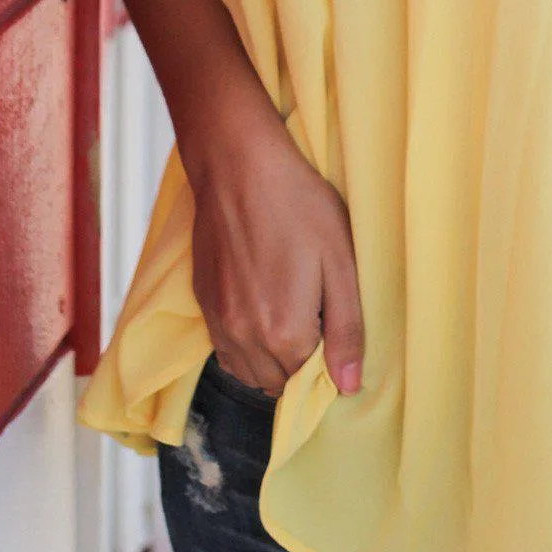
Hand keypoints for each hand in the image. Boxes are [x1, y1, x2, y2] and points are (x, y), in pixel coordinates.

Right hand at [186, 99, 365, 401]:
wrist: (238, 165)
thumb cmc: (297, 205)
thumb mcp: (339, 262)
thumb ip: (346, 330)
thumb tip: (350, 387)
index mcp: (285, 334)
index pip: (310, 383)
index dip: (328, 362)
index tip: (334, 329)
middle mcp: (245, 339)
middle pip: (278, 384)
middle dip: (299, 366)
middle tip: (316, 318)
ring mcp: (218, 323)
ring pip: (248, 373)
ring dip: (270, 361)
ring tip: (289, 314)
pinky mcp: (201, 303)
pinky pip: (225, 350)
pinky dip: (244, 345)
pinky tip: (260, 307)